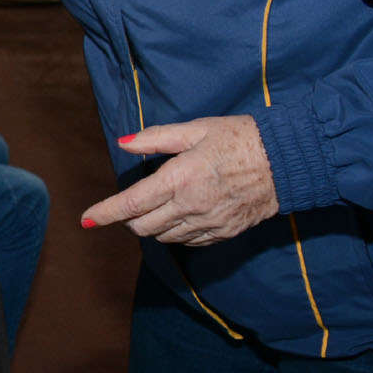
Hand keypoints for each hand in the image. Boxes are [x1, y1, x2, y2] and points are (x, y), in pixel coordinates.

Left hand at [81, 116, 278, 245]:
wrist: (286, 162)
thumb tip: (123, 143)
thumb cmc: (239, 138)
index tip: (86, 220)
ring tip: (152, 208)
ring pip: (164, 237)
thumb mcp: (195, 130)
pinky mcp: (223, 232)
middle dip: (126, 220)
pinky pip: (188, 242)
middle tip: (125, 206)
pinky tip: (177, 216)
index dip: (105, 214)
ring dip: (149, 227)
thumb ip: (156, 138)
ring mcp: (208, 223)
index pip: (131, 204)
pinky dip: (174, 233)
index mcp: (180, 178)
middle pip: (143, 227)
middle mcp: (191, 206)